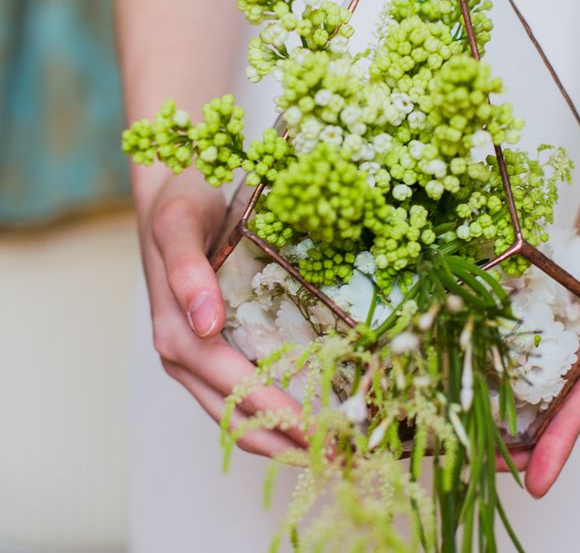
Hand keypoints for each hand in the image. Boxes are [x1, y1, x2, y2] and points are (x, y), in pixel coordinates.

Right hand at [136, 169, 306, 456]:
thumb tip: (206, 324)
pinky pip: (234, 392)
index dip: (280, 417)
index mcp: (178, 336)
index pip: (238, 391)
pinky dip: (267, 412)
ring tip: (327, 450)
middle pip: (236, 415)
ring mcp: (193, 356)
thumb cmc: (179, 207)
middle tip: (339, 457)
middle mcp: (183, 355)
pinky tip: (301, 417)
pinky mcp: (206, 348)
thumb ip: (187, 271)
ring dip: (278, 436)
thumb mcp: (181, 226)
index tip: (324, 439)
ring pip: (234, 413)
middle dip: (286, 441)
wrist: (166, 195)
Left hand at [500, 141, 579, 494]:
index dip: (563, 435)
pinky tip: (466, 346)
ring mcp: (570, 300)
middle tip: (481, 465)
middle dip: (524, 431)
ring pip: (535, 354)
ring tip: (465, 421)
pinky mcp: (551, 276)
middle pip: (556, 386)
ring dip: (505, 387)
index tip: (536, 480)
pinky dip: (499, 331)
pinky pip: (523, 310)